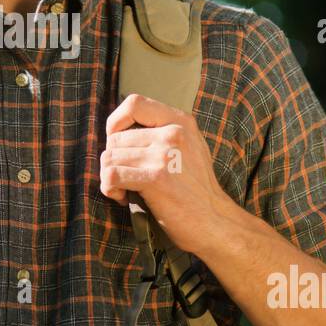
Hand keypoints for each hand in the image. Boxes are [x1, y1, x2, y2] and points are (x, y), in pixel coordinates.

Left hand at [100, 93, 231, 256]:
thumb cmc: (197, 189)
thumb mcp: (190, 147)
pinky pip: (111, 176)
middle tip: (127, 178)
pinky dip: (109, 188)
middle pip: (115, 138)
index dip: (116, 121)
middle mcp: (173, 133)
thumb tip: (120, 130)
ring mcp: (165, 155)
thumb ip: (163, 132)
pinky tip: (123, 197)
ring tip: (126, 190)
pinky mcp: (156, 179)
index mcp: (181, 121)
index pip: (134, 103)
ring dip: (110, 176)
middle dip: (114, 160)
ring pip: (110, 157)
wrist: (216, 221)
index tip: (117, 141)